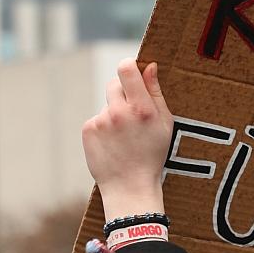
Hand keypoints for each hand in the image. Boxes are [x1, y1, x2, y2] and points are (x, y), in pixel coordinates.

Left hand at [81, 59, 172, 218]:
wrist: (130, 186)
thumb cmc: (152, 155)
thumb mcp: (165, 124)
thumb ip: (156, 92)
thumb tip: (149, 65)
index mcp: (142, 108)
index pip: (127, 69)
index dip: (129, 66)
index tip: (133, 72)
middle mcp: (119, 112)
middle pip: (114, 84)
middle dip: (123, 93)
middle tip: (132, 114)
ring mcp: (101, 120)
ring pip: (107, 104)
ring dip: (114, 113)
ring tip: (124, 137)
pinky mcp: (88, 129)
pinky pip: (97, 119)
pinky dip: (104, 127)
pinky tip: (113, 143)